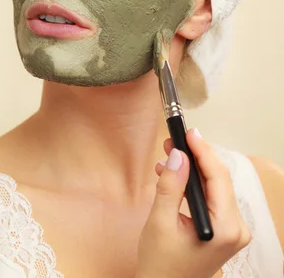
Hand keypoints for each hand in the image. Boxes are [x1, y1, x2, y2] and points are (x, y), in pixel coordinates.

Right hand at [136, 128, 250, 277]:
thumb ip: (170, 187)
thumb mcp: (159, 222)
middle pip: (218, 181)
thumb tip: (178, 156)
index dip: (203, 151)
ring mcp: (232, 230)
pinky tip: (174, 177)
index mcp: (226, 228)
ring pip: (214, 188)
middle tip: (173, 141)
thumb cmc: (161, 264)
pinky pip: (211, 199)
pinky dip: (193, 186)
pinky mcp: (225, 230)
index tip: (189, 132)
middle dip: (195, 158)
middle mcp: (236, 229)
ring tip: (168, 157)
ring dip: (192, 171)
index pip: (218, 178)